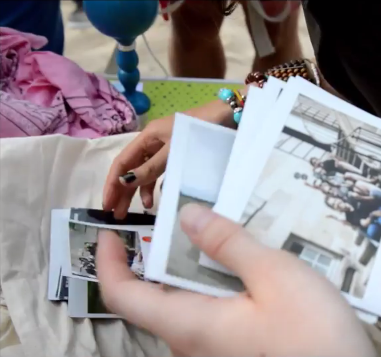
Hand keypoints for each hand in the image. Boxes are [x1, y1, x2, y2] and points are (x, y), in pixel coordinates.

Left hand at [97, 204, 374, 356]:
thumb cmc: (312, 334)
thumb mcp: (274, 276)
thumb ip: (228, 245)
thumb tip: (187, 216)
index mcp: (189, 324)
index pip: (125, 296)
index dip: (108, 263)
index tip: (110, 232)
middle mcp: (193, 343)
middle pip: (160, 296)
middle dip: (167, 254)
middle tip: (192, 215)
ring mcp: (216, 351)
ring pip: (191, 303)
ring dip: (200, 267)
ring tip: (229, 232)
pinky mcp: (238, 351)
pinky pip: (215, 313)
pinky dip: (220, 284)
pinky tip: (252, 265)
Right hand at [102, 99, 234, 218]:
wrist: (230, 117)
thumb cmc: (201, 130)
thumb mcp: (173, 150)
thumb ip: (151, 168)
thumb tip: (124, 182)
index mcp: (147, 137)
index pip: (121, 163)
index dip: (112, 184)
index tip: (106, 204)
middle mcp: (153, 142)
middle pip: (131, 169)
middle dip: (123, 191)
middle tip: (117, 215)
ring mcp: (166, 148)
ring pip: (146, 172)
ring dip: (141, 191)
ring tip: (140, 211)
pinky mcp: (178, 154)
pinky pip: (161, 172)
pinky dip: (157, 185)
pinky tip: (157, 199)